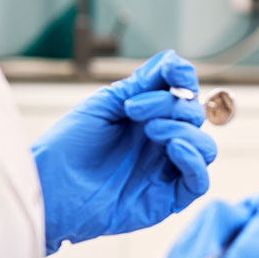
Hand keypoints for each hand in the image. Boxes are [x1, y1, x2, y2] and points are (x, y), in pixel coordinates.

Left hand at [32, 50, 216, 253]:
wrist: (53, 187)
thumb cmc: (71, 146)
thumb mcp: (104, 105)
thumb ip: (139, 85)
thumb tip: (172, 59)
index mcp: (149, 117)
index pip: (182, 93)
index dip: (184, 78)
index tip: (173, 72)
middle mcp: (163, 142)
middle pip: (194, 116)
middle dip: (170, 106)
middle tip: (134, 110)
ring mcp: (168, 170)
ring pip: (205, 147)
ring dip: (183, 131)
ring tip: (150, 131)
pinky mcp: (170, 198)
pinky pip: (199, 181)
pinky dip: (194, 161)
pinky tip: (174, 148)